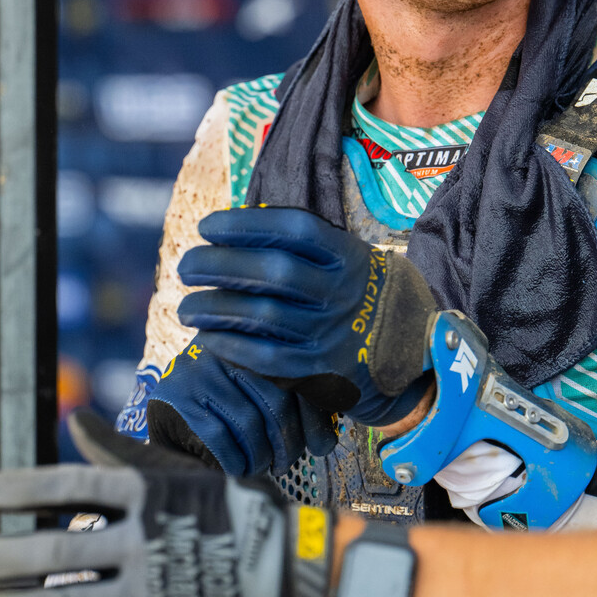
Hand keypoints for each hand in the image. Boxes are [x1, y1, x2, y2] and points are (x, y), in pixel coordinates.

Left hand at [0, 409, 333, 596]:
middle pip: (55, 552)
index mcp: (148, 492)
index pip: (71, 488)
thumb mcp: (180, 472)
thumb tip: (74, 421)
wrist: (294, 568)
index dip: (22, 489)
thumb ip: (121, 455)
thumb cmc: (234, 512)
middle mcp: (143, 539)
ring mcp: (151, 588)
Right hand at [146, 340, 336, 475]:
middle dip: (288, 443)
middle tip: (286, 463)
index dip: (315, 417)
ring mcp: (199, 369)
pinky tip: (236, 467)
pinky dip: (234, 461)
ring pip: (249, 423)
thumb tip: (327, 443)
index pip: (298, 377)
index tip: (321, 446)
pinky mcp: (175, 395)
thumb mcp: (260, 394)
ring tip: (260, 466)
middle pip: (277, 401)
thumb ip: (294, 405)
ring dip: (260, 456)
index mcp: (256, 338)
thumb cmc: (225, 407)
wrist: (166, 412)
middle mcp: (228, 347)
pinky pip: (218, 438)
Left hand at [177, 207, 439, 427]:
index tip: (208, 227)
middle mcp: (341, 292)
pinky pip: (265, 358)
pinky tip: (207, 336)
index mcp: (349, 256)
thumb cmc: (361, 294)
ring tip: (185, 305)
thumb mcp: (349, 258)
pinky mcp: (320, 372)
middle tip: (186, 265)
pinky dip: (230, 346)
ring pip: (263, 316)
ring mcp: (331, 334)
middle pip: (274, 272)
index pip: (293, 230)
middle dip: (220, 265)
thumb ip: (303, 246)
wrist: (411, 351)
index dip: (245, 224)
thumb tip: (235, 227)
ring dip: (214, 308)